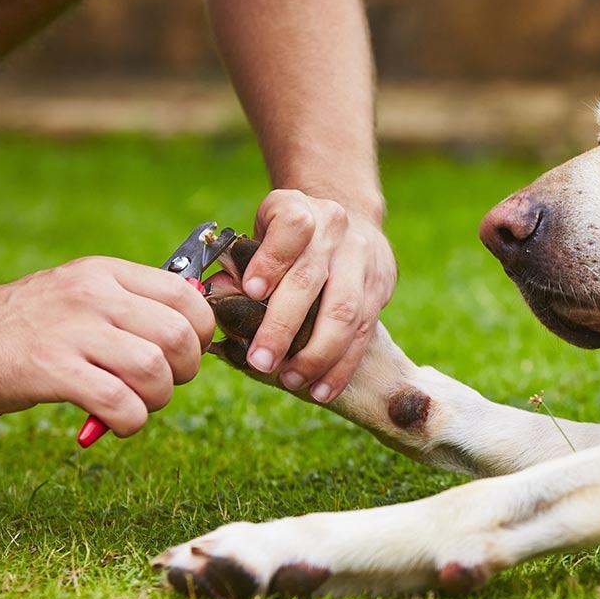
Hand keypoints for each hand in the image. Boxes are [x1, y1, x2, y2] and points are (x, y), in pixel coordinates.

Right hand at [0, 258, 214, 435]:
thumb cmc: (27, 324)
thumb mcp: (81, 294)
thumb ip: (132, 306)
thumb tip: (193, 332)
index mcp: (107, 273)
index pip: (186, 295)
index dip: (201, 331)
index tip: (187, 352)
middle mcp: (93, 295)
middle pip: (179, 335)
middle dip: (185, 370)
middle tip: (162, 384)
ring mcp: (72, 330)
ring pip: (154, 368)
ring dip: (157, 398)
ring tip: (137, 404)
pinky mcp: (50, 369)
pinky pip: (120, 401)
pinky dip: (131, 420)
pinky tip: (116, 422)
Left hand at [237, 188, 395, 401]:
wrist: (350, 219)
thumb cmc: (292, 236)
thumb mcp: (264, 231)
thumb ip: (243, 262)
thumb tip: (218, 295)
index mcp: (300, 210)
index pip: (291, 228)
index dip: (271, 260)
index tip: (251, 291)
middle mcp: (335, 231)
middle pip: (312, 279)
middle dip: (284, 326)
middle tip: (260, 361)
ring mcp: (362, 260)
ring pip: (345, 312)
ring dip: (316, 354)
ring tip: (292, 380)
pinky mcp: (380, 288)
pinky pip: (363, 334)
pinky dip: (341, 366)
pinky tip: (321, 388)